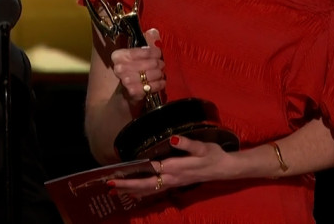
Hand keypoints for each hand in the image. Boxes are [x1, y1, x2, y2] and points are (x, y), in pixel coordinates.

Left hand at [108, 135, 234, 198]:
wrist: (224, 168)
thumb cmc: (213, 154)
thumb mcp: (203, 147)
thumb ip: (187, 144)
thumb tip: (172, 139)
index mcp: (176, 167)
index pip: (150, 171)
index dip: (134, 173)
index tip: (118, 174)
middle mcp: (172, 178)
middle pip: (146, 184)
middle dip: (127, 185)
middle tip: (109, 185)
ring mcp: (173, 183)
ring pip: (149, 189)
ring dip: (132, 190)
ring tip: (114, 190)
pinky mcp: (175, 184)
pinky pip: (155, 190)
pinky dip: (142, 192)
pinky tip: (132, 194)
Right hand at [110, 28, 164, 105]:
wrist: (125, 92)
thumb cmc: (132, 69)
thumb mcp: (136, 55)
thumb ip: (146, 42)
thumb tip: (154, 31)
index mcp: (118, 55)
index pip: (143, 51)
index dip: (155, 52)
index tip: (159, 54)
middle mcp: (120, 68)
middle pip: (151, 63)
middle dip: (159, 64)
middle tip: (161, 65)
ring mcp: (126, 80)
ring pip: (153, 74)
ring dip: (160, 74)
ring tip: (160, 73)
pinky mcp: (133, 92)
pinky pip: (153, 85)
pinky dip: (160, 84)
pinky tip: (161, 82)